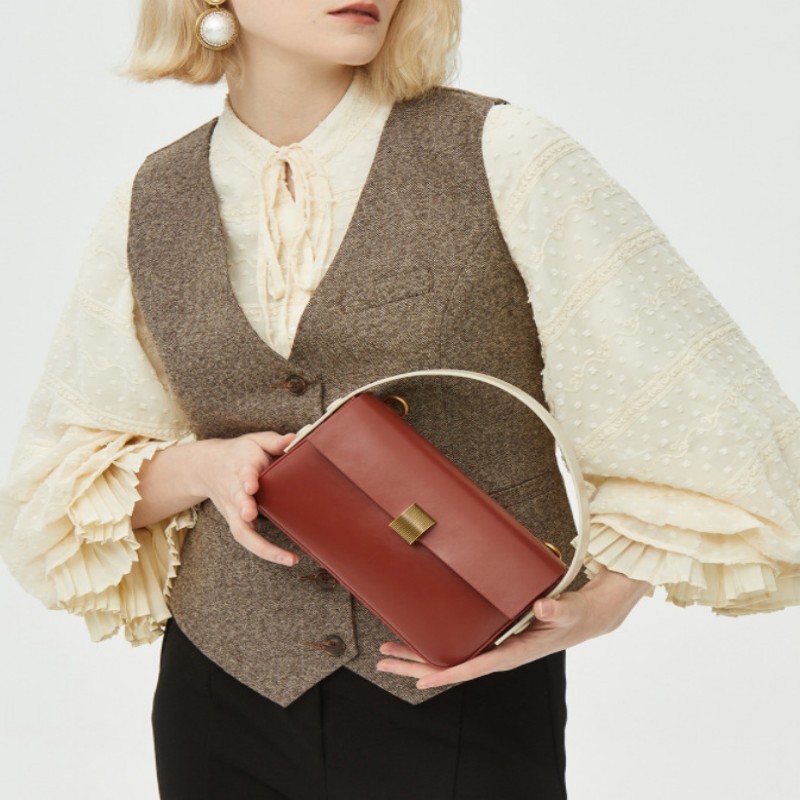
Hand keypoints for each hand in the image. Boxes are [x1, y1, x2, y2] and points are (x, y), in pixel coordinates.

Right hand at [197, 431, 298, 564]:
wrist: (206, 467)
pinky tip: (286, 558)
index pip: (242, 473)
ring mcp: (234, 510)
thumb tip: (294, 439)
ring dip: (261, 545)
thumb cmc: (240, 454)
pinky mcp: (237, 522)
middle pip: (237, 502)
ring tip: (286, 557)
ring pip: (241, 530)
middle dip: (243, 508)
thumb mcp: (255, 441)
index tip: (251, 484)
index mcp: (241, 468)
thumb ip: (274, 441)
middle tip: (251, 513)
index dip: (247, 478)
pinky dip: (265, 551)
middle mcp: (234, 491)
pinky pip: (248, 540)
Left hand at [376, 566, 651, 688]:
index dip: (449, 672)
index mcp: (514, 652)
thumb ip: (556, 610)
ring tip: (387, 653)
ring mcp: (493, 647)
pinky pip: (459, 645)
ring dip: (417, 655)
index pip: (476, 666)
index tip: (422, 678)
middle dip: (416, 664)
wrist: (584, 617)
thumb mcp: (568, 611)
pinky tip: (417, 642)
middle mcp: (498, 653)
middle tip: (383, 661)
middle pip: (451, 664)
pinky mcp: (493, 637)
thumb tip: (542, 609)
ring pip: (449, 656)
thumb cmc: (575, 616)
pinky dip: (435, 645)